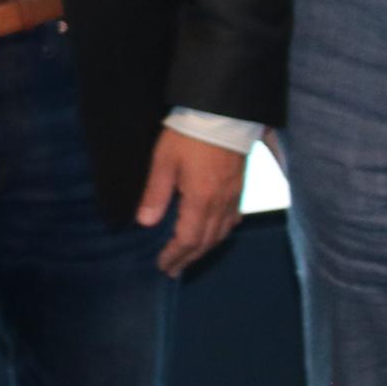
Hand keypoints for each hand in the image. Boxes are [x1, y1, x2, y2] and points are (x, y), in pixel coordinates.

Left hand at [136, 128, 246, 276]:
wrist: (223, 115)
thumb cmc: (189, 135)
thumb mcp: (164, 161)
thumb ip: (155, 193)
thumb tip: (145, 222)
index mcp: (200, 200)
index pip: (188, 239)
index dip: (175, 255)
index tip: (163, 266)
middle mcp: (221, 203)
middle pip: (206, 241)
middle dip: (189, 258)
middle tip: (174, 270)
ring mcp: (234, 196)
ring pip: (222, 233)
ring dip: (205, 249)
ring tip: (191, 257)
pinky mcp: (240, 187)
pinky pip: (233, 219)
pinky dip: (222, 233)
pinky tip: (216, 232)